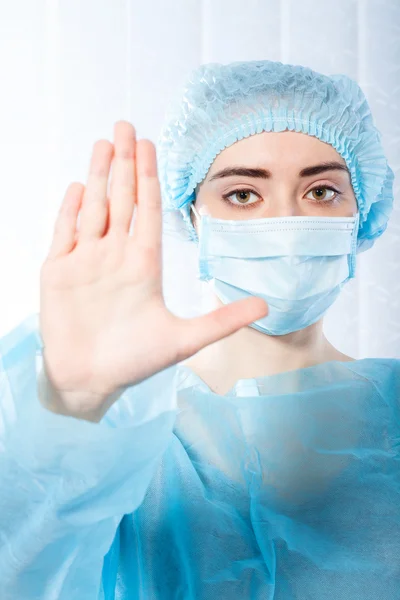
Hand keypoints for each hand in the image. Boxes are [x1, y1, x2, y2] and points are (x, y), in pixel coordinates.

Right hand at [39, 121, 268, 420]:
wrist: (89, 383)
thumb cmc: (133, 363)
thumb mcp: (184, 340)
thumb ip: (222, 321)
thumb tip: (267, 306)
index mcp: (144, 264)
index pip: (148, 210)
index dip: (150, 177)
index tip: (151, 145)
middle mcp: (116, 256)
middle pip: (121, 199)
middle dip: (124, 162)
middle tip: (125, 125)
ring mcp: (86, 261)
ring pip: (94, 208)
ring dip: (99, 176)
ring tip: (104, 143)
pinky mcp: (58, 273)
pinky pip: (64, 233)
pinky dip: (69, 210)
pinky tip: (78, 186)